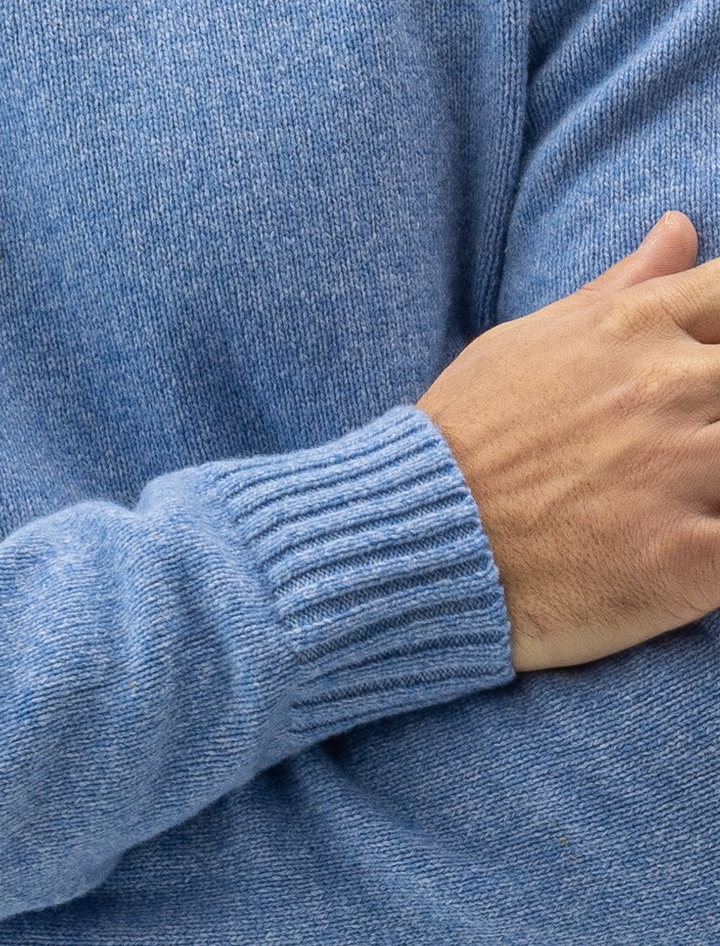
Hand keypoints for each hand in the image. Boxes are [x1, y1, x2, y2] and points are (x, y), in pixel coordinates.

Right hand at [418, 211, 719, 671]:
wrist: (415, 536)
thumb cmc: (463, 438)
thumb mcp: (525, 342)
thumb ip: (616, 289)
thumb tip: (681, 228)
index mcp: (632, 328)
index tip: (701, 360)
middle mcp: (666, 389)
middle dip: (716, 408)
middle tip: (677, 439)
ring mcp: (680, 472)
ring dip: (716, 476)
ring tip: (673, 495)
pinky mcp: (685, 558)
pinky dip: (718, 548)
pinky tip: (682, 549)